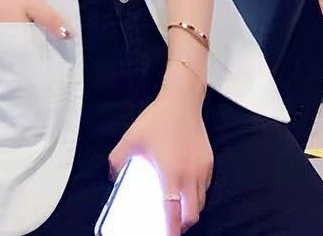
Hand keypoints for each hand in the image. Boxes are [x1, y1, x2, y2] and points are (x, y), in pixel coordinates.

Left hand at [108, 78, 212, 234]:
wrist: (182, 100)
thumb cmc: (156, 119)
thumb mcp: (130, 140)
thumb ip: (117, 162)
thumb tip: (113, 177)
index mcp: (171, 175)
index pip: (173, 214)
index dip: (171, 231)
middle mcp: (190, 176)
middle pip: (192, 214)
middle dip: (182, 224)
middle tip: (170, 224)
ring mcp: (202, 169)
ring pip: (200, 201)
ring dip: (190, 209)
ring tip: (177, 206)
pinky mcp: (209, 161)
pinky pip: (205, 186)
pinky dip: (196, 193)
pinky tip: (185, 185)